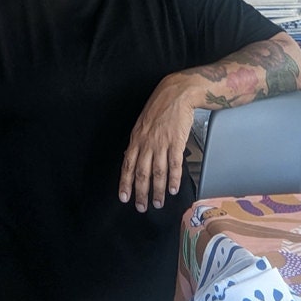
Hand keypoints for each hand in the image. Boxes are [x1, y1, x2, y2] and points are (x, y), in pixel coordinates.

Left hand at [118, 72, 197, 212]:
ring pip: (157, 172)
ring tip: (157, 203)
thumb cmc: (160, 107)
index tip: (124, 197)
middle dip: (140, 192)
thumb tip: (133, 158)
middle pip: (141, 173)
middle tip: (141, 207)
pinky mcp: (176, 142)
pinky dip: (173, 179)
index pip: (128, 165)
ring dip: (157, 190)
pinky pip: (174, 165)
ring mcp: (161, 143)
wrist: (177, 94)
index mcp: (137, 138)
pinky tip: (172, 189)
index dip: (125, 182)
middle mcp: (147, 143)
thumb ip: (139, 142)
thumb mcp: (142, 123)